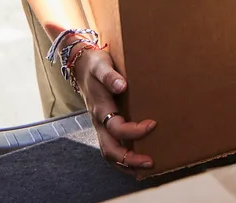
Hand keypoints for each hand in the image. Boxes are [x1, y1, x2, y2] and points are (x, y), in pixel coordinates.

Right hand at [73, 46, 156, 179]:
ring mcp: (101, 126)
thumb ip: (110, 76)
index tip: (153, 124)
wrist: (82, 66)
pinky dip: (124, 159)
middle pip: (110, 150)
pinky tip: (137, 163)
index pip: (117, 128)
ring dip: (127, 164)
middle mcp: (99, 122)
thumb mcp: (101, 65)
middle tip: (150, 162)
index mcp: (100, 109)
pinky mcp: (105, 126)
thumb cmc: (95, 65)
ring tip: (146, 169)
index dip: (134, 130)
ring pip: (110, 154)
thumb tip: (121, 85)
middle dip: (130, 160)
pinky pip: (112, 148)